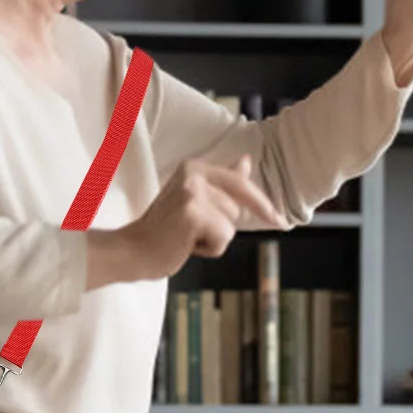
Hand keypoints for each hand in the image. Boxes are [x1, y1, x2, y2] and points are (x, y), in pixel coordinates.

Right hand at [91, 155, 285, 286]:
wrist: (132, 251)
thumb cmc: (163, 232)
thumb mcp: (195, 201)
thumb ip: (223, 183)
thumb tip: (247, 160)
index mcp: (194, 167)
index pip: (241, 183)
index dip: (262, 204)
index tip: (280, 220)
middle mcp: (194, 173)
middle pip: (238, 208)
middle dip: (220, 228)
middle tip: (188, 233)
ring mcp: (193, 192)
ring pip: (231, 225)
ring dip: (213, 240)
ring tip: (185, 239)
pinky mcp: (193, 213)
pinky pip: (223, 238)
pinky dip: (209, 249)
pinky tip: (185, 246)